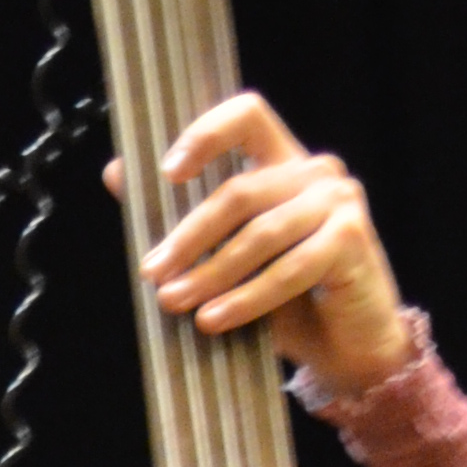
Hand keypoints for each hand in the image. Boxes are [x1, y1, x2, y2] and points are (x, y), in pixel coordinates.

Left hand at [112, 90, 416, 395]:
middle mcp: (317, 171)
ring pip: (260, 234)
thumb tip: (115, 172)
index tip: (168, 173)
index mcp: (286, 161)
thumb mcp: (231, 258)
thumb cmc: (292, 302)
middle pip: (240, 192)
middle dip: (190, 237)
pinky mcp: (351, 238)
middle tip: (153, 272)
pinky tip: (215, 319)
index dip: (205, 134)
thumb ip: (184, 214)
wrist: (349, 350)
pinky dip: (247, 298)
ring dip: (212, 273)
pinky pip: (289, 269)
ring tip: (176, 303)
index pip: (247, 117)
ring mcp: (339, 201)